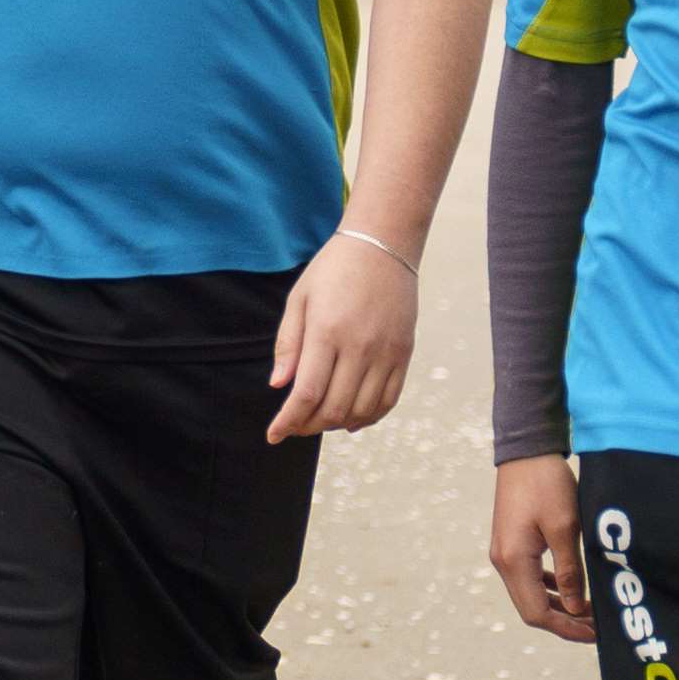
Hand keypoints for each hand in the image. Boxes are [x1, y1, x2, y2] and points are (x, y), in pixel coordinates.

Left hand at [267, 228, 418, 442]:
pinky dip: (369, 418)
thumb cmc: (334, 269)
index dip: (288, 421)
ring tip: (319, 420)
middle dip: (308, 426)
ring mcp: (386, 352)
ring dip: (337, 424)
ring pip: (362, 410)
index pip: (306, 394)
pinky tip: (351, 419)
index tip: (274, 434)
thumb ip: (288, 344)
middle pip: (334, 408)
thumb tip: (278, 385)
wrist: (383, 245)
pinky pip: (389, 400)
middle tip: (294, 426)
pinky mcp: (404, 354)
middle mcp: (359, 346)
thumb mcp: (299, 299)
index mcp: (327, 331)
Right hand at [488, 457, 591, 641]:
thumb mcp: (565, 528)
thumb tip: (576, 609)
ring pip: (529, 594)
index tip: (595, 634)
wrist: (526, 451)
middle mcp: (502, 561)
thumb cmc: (546, 484)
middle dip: (564, 621)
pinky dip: (549, 589)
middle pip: (531, 608)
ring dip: (558, 607)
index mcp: (514, 560)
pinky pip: (528, 577)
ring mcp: (504, 552)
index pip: (537, 613)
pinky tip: (569, 588)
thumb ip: (570, 572)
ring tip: (588, 611)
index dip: (566, 629)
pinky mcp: (510, 543)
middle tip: (597, 626)